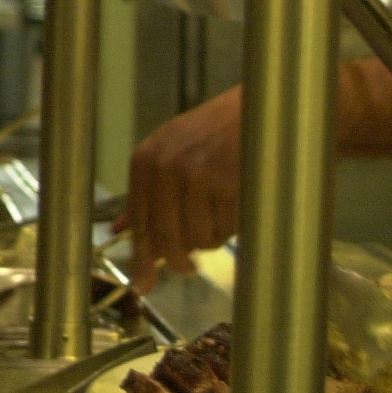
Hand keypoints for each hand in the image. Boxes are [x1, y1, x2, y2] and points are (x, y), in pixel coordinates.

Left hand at [119, 86, 241, 292]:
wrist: (271, 108)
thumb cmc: (220, 132)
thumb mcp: (173, 153)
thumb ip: (148, 192)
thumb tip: (120, 230)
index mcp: (146, 159)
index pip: (139, 219)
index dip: (141, 256)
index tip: (143, 284)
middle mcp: (165, 166)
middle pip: (165, 236)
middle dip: (178, 259)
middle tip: (188, 268)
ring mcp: (196, 176)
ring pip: (197, 237)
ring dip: (210, 239)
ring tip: (222, 214)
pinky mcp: (228, 185)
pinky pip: (225, 229)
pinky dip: (232, 228)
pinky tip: (238, 205)